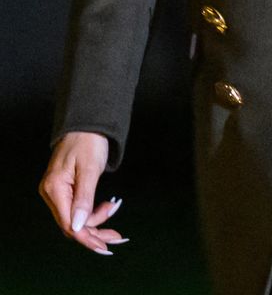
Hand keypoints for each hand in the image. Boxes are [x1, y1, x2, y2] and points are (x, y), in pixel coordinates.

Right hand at [40, 131, 126, 254]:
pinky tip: (108, 207)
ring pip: (76, 219)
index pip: (68, 224)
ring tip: (115, 212)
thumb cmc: (88, 143)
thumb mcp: (90, 169)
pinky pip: (78, 209)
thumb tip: (78, 227)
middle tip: (117, 237)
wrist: (87, 126)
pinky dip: (93, 212)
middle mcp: (52, 194)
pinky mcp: (65, 191)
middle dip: (95, 232)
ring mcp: (57, 193)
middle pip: (72, 225)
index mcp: (54, 189)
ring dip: (96, 222)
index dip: (86, 237)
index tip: (105, 246)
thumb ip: (84, 198)